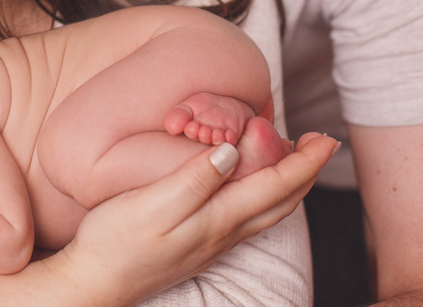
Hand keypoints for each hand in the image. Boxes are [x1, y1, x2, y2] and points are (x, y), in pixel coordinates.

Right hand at [55, 132, 337, 305]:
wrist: (96, 283)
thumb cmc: (115, 241)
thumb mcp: (151, 203)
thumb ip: (194, 178)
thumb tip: (232, 152)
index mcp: (217, 217)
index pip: (276, 184)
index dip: (305, 160)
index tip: (327, 138)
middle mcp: (223, 232)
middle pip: (282, 201)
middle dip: (307, 171)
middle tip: (322, 142)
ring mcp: (213, 242)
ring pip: (269, 212)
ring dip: (291, 184)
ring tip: (297, 159)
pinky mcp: (199, 246)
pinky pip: (250, 218)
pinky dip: (266, 196)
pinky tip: (255, 187)